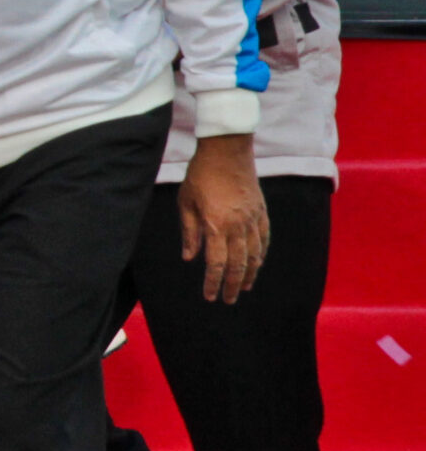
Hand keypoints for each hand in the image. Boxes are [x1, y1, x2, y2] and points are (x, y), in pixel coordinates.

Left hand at [176, 132, 267, 303]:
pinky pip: (264, 238)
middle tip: (228, 300)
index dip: (213, 283)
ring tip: (243, 287)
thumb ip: (189, 232)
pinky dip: (261, 254)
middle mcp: (238, 226)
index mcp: (216, 225)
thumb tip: (190, 257)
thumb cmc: (200, 175)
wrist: (227, 151)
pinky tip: (258, 263)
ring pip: (255, 254)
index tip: (210, 297)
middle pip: (238, 264)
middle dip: (233, 285)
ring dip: (250, 273)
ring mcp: (253, 218)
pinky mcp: (261, 211)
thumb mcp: (186, 203)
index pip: (216, 263)